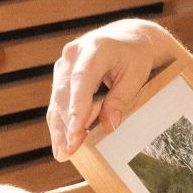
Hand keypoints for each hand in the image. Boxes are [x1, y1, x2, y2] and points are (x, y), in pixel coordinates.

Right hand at [47, 19, 178, 159]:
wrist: (127, 38)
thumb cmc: (135, 56)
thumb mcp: (136, 75)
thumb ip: (121, 99)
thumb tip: (108, 125)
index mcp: (95, 49)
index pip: (81, 80)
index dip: (76, 107)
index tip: (74, 131)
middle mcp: (73, 54)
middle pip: (65, 93)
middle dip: (66, 124)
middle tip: (70, 150)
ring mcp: (64, 64)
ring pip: (57, 99)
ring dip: (59, 127)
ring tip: (63, 153)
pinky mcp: (61, 74)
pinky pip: (57, 100)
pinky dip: (59, 122)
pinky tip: (60, 143)